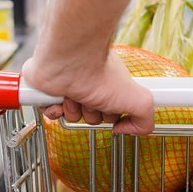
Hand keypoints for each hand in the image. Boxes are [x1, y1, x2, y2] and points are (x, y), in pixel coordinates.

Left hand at [22, 48, 154, 134]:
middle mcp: (89, 84)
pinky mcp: (48, 89)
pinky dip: (54, 110)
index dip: (111, 115)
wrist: (72, 61)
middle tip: (92, 100)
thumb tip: (123, 130)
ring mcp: (68, 86)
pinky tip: (60, 99)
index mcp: (110, 84)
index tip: (111, 108)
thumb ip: (145, 121)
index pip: (111, 113)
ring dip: (73, 111)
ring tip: (75, 95)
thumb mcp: (140, 101)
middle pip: (91, 117)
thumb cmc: (101, 74)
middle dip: (92, 114)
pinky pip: (50, 112)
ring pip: (71, 116)